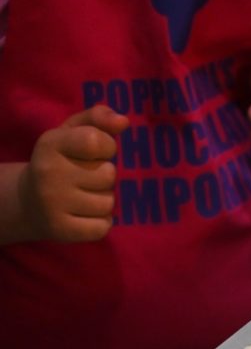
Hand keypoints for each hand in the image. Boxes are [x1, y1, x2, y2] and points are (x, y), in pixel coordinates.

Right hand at [19, 105, 129, 242]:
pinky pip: (103, 227)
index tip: (95, 152)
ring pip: (108, 202)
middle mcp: (48, 172)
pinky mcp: (61, 229)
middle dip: (104, 176)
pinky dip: (100, 223)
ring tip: (83, 196)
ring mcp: (52, 203)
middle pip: (108, 175)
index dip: (106, 147)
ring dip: (103, 200)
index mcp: (50, 144)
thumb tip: (123, 121)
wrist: (29, 201)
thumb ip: (98, 119)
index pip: (96, 140)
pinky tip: (84, 215)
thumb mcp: (73, 132)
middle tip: (85, 178)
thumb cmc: (62, 161)